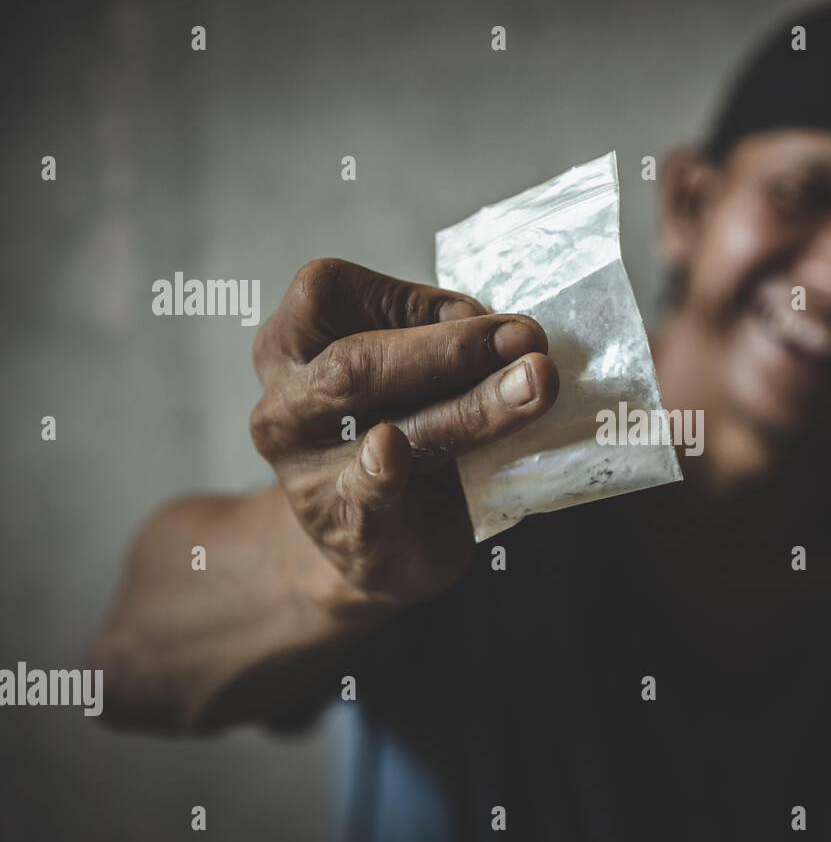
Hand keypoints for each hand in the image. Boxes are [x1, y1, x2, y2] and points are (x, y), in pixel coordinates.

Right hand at [249, 258, 558, 612]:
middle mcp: (285, 406)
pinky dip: (381, 471)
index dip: (413, 297)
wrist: (373, 549)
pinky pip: (363, 494)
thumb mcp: (403, 375)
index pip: (332, 293)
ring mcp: (308, 472)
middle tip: (529, 338)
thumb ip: (437, 342)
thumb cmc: (396, 436)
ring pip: (384, 424)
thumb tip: (509, 334)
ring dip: (473, 403)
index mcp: (289, 348)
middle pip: (357, 360)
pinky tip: (391, 450)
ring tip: (535, 384)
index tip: (486, 317)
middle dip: (452, 347)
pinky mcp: (345, 527)